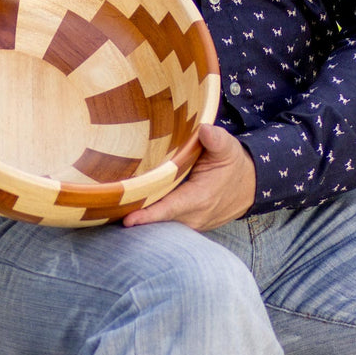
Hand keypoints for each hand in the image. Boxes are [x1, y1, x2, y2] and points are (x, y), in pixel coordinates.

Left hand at [122, 124, 255, 231]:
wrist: (249, 184)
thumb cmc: (233, 163)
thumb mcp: (227, 147)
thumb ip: (215, 139)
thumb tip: (203, 129)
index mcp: (200, 198)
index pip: (169, 209)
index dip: (148, 215)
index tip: (128, 219)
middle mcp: (193, 217)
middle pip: (158, 221)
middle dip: (134, 218)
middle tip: (106, 211)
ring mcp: (189, 223)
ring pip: (160, 225)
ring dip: (140, 220)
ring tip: (110, 211)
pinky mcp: (186, 223)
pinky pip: (165, 224)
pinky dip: (149, 219)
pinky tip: (129, 209)